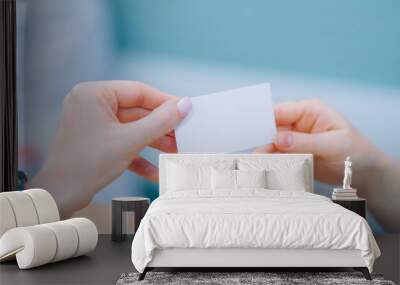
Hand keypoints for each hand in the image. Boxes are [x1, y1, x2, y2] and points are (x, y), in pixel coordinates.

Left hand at [28, 81, 191, 217]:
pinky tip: (154, 169)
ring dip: (153, 141)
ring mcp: (93, 123)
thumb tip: (183, 105)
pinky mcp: (96, 140)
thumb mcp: (129, 141)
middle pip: (137, 110)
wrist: (59, 196)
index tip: (185, 109)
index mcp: (94, 94)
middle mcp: (92, 104)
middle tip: (182, 134)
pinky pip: (123, 141)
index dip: (165, 101)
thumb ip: (160, 121)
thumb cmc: (86, 164)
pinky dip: (138, 154)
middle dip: (160, 127)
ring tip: (174, 151)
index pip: (138, 91)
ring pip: (132, 127)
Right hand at [255, 99, 382, 184]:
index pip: (281, 111)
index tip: (251, 129)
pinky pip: (276, 155)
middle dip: (261, 137)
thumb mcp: (332, 144)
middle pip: (272, 126)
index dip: (265, 118)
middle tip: (252, 150)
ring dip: (264, 152)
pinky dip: (270, 161)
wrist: (363, 172)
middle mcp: (298, 123)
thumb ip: (304, 141)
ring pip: (271, 142)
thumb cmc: (354, 152)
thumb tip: (277, 138)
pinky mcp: (293, 153)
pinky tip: (265, 167)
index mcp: (309, 111)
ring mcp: (294, 138)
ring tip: (257, 163)